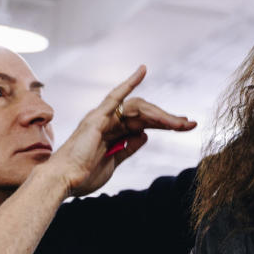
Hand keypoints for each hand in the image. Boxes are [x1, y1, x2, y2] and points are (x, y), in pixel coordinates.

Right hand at [43, 66, 195, 196]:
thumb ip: (128, 148)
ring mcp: (102, 118)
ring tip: (180, 123)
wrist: (64, 182)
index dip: (165, 124)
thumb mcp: (114, 163)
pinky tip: (142, 70)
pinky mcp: (97, 118)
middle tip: (190, 125)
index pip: (144, 123)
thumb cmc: (83, 176)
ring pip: (138, 109)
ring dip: (161, 115)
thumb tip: (145, 136)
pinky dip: (129, 82)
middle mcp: (108, 121)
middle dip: (169, 119)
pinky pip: (115, 96)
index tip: (185, 126)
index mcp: (112, 132)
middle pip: (144, 114)